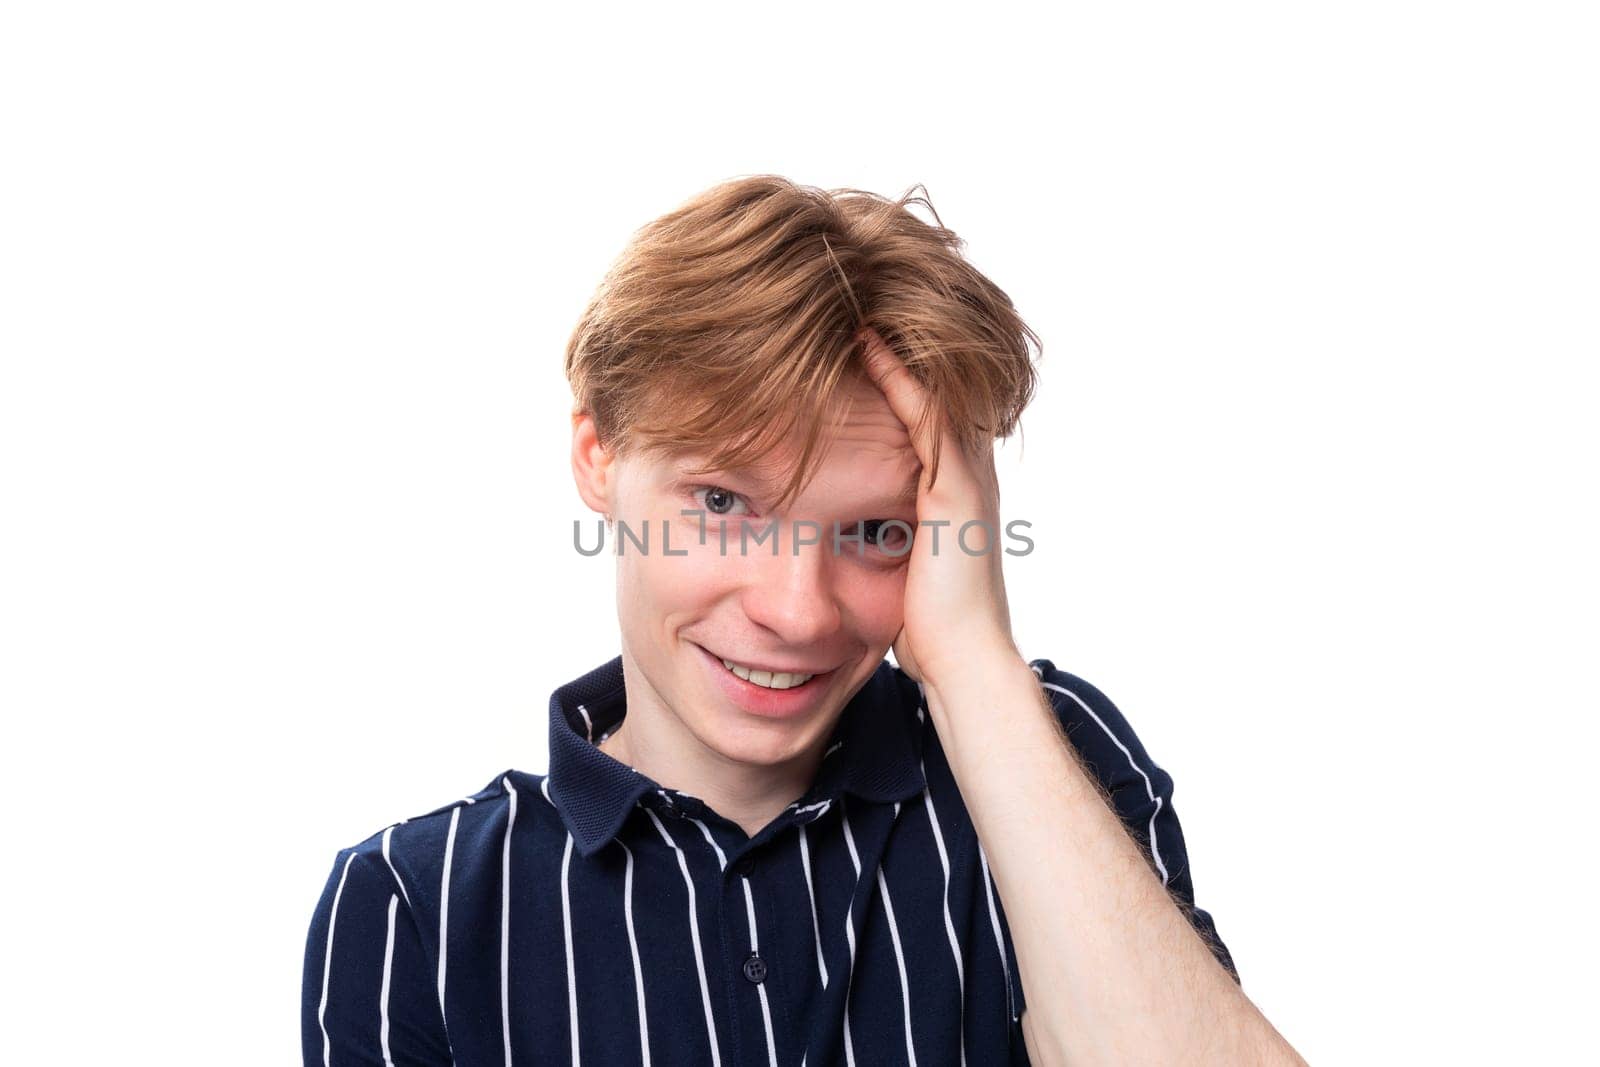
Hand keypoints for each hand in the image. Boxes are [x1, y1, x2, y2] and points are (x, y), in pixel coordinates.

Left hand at [857, 327, 1019, 688]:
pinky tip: (869, 346)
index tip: (859, 337)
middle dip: (904, 346)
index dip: (900, 373)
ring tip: (860, 307)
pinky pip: (926, 417)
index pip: (929, 414)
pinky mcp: (955, 492)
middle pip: (938, 389)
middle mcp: (968, 476)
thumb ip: (886, 537)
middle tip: (862, 301)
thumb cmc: (930, 631)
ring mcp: (966, 480)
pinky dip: (899, 377)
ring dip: (898, 347)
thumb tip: (850, 535)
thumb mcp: (902, 568)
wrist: (963, 665)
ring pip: (934, 390)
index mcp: (957, 492)